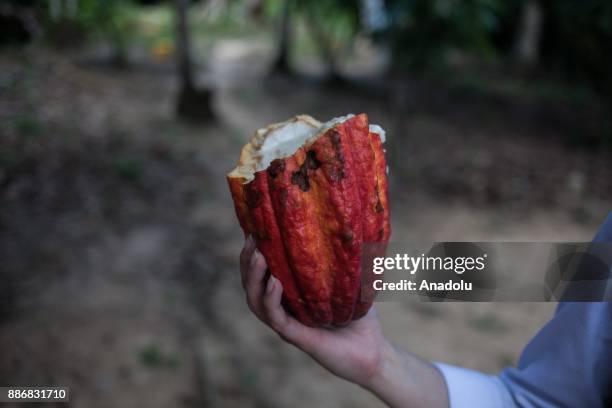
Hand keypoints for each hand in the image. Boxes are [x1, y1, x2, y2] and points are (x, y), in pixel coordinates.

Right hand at [239, 235, 388, 386]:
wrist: (374, 351)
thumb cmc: (361, 316)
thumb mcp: (350, 280)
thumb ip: (341, 257)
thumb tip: (344, 224)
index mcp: (289, 296)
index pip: (262, 272)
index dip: (253, 252)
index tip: (254, 228)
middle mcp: (283, 309)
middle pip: (252, 285)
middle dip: (247, 261)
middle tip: (252, 238)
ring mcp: (286, 324)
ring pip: (256, 301)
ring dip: (253, 278)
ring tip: (258, 256)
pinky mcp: (295, 337)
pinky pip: (276, 317)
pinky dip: (271, 299)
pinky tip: (275, 281)